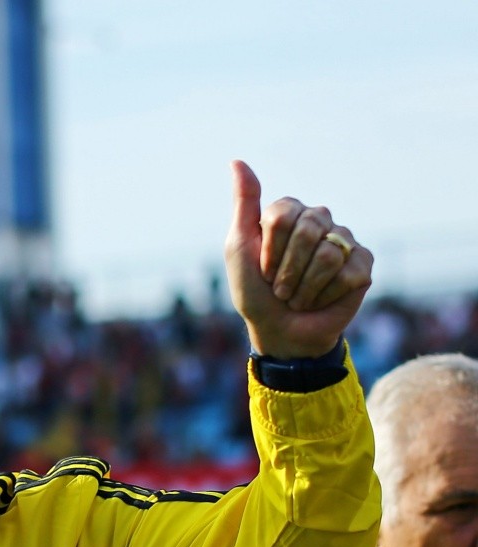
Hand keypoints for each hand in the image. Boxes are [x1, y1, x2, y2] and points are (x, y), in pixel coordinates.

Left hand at [224, 160, 372, 358]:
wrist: (279, 332)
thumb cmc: (254, 292)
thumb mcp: (239, 248)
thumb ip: (244, 204)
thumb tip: (237, 161)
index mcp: (289, 211)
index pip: (281, 217)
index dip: (268, 252)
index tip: (262, 269)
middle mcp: (318, 219)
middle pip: (308, 230)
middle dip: (287, 270)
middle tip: (280, 288)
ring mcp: (343, 240)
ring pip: (328, 253)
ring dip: (305, 287)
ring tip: (298, 297)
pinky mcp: (363, 265)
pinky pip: (349, 273)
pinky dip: (326, 295)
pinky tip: (321, 301)